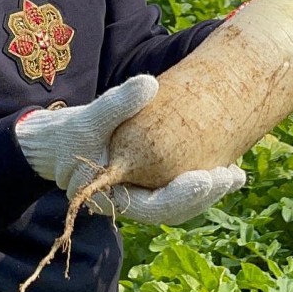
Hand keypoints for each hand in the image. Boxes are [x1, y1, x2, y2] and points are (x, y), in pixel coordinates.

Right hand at [15, 75, 245, 224]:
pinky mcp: (148, 178)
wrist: (55, 143)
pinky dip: (199, 176)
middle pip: (176, 208)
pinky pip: (177, 183)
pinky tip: (222, 160)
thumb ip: (116, 105)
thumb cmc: (67, 136)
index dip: (184, 197)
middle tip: (234, 176)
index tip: (208, 178)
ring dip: (209, 188)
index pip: (156, 207)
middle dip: (206, 194)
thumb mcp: (86, 120)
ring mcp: (142, 191)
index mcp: (116, 199)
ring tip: (237, 174)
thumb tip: (151, 83)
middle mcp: (133, 200)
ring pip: (181, 200)